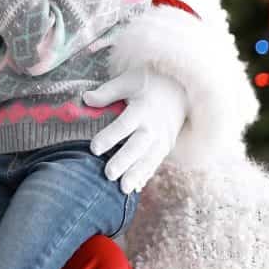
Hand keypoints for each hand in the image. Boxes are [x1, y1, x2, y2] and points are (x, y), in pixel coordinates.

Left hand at [85, 68, 185, 193]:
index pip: (124, 125)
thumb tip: (86, 98)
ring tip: (123, 189)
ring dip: (137, 174)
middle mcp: (154, 126)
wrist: (183, 88)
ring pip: (149, 159)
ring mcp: (163, 138)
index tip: (94, 148)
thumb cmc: (150, 82)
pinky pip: (156, 162)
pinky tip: (136, 187)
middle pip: (138, 146)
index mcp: (143, 108)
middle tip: (109, 174)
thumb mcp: (129, 80)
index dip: (110, 137)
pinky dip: (146, 175)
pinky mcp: (167, 146)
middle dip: (124, 161)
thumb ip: (108, 92)